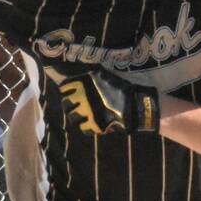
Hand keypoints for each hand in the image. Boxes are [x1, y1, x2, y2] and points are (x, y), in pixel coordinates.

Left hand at [45, 66, 159, 136]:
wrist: (136, 104)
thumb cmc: (122, 87)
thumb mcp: (104, 75)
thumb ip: (92, 74)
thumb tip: (79, 72)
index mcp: (84, 83)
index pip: (64, 88)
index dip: (66, 91)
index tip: (69, 93)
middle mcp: (83, 97)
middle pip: (66, 104)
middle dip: (69, 105)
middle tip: (75, 105)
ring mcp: (89, 112)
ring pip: (72, 118)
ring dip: (76, 116)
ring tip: (82, 115)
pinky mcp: (96, 125)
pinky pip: (84, 129)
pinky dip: (86, 127)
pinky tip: (90, 124)